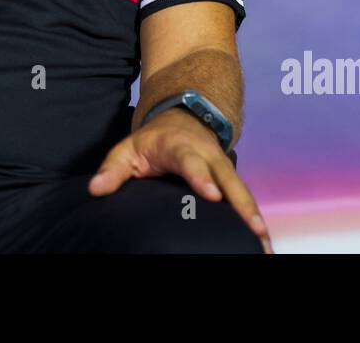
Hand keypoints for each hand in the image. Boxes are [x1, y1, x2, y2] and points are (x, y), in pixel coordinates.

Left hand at [89, 107, 272, 252]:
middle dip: (241, 204)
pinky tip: (262, 241)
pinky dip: (254, 218)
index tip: (211, 194)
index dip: (201, 178)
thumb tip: (95, 189)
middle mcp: (208, 156)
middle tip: (254, 227)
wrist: (183, 118)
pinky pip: (245, 199)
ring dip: (255, 216)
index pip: (191, 162)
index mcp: (180, 147)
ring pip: (242, 192)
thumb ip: (112, 169)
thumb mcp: (128, 148)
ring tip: (265, 242)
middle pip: (228, 180)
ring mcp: (224, 167)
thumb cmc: (152, 141)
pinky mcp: (231, 179)